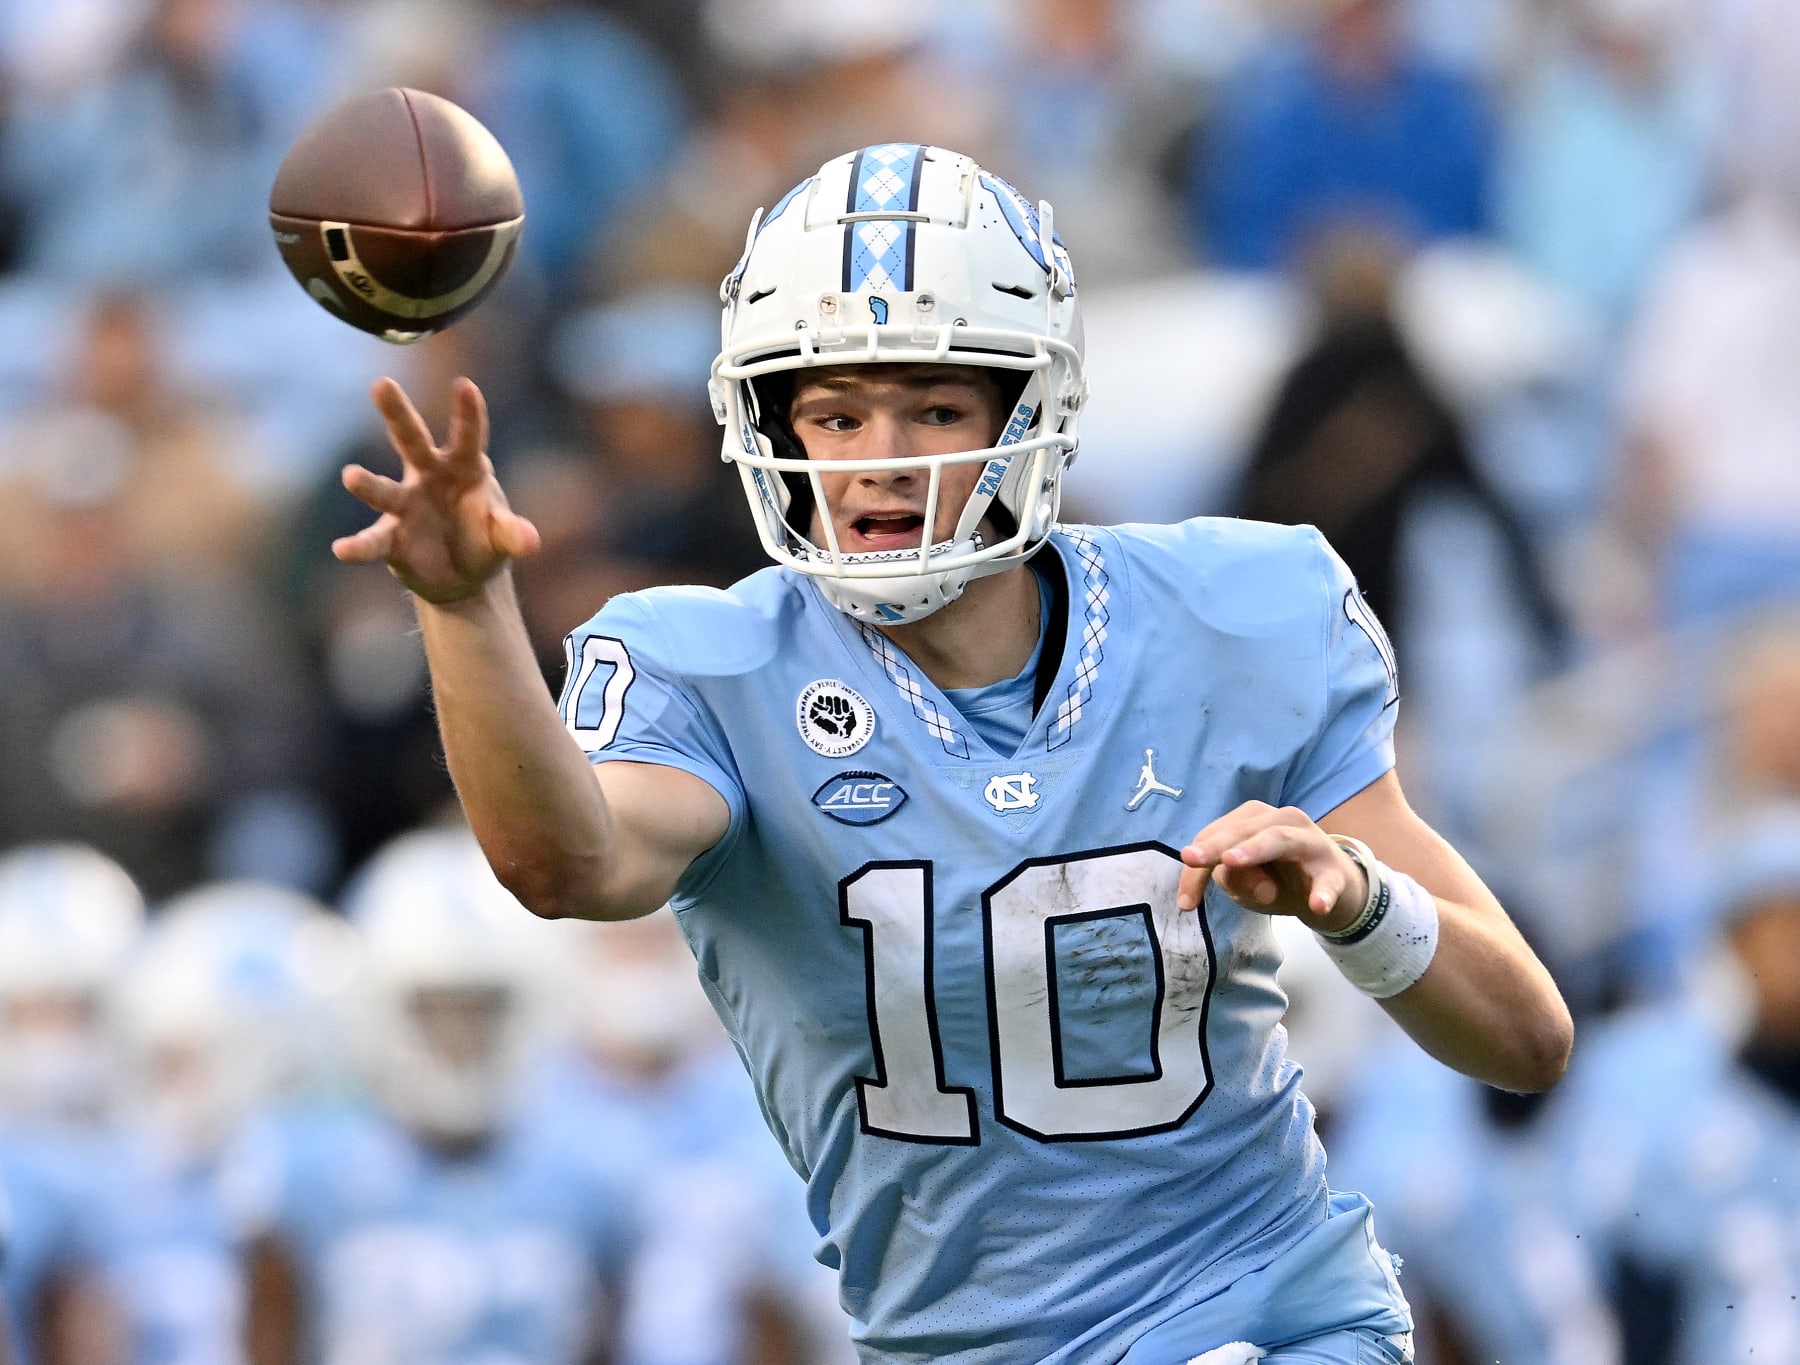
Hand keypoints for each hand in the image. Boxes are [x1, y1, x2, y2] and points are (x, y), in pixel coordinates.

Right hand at [332, 377, 540, 603]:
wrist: (462, 575)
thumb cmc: (484, 538)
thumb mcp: (502, 536)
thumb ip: (513, 534)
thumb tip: (530, 542)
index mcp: (464, 468)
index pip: (467, 437)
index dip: (467, 413)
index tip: (464, 386)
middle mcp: (429, 477)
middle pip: (412, 440)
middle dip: (397, 413)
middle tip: (381, 383)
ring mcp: (405, 505)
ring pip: (385, 490)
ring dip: (369, 484)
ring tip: (351, 477)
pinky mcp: (391, 538)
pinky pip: (372, 541)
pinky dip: (358, 547)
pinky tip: (342, 550)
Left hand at [1177, 801, 1365, 929]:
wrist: (1334, 890)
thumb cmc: (1280, 877)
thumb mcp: (1248, 881)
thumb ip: (1233, 877)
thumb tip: (1229, 872)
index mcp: (1255, 820)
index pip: (1216, 837)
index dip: (1196, 869)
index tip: (1185, 903)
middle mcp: (1282, 820)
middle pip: (1243, 830)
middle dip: (1216, 845)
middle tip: (1192, 858)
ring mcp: (1311, 842)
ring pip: (1280, 839)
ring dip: (1255, 849)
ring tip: (1233, 861)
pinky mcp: (1335, 871)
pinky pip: (1328, 881)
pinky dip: (1323, 892)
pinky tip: (1317, 905)